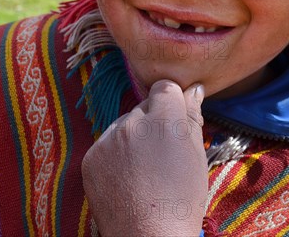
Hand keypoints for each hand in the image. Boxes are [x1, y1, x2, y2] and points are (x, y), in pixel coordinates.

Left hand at [82, 80, 207, 235]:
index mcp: (165, 120)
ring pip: (125, 123)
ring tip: (144, 168)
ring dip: (134, 136)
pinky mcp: (91, 156)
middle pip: (145, 106)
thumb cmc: (181, 200)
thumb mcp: (196, 157)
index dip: (172, 102)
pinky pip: (107, 143)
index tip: (176, 120)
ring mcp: (109, 139)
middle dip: (154, 121)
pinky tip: (127, 176)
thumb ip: (192, 117)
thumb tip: (193, 88)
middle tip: (162, 152)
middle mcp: (133, 123)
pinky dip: (116, 154)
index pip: (164, 87)